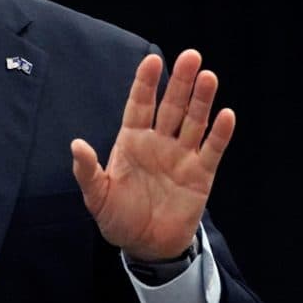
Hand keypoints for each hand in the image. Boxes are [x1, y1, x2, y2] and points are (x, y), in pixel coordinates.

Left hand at [70, 49, 234, 260]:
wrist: (145, 246)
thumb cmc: (117, 216)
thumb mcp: (96, 195)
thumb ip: (87, 170)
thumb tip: (76, 145)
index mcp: (131, 140)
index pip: (140, 104)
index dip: (146, 83)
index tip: (152, 59)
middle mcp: (158, 142)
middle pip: (172, 106)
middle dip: (180, 81)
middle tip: (191, 56)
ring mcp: (181, 156)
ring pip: (194, 122)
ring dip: (202, 100)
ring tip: (208, 76)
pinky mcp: (201, 175)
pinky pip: (212, 150)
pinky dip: (219, 133)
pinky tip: (225, 114)